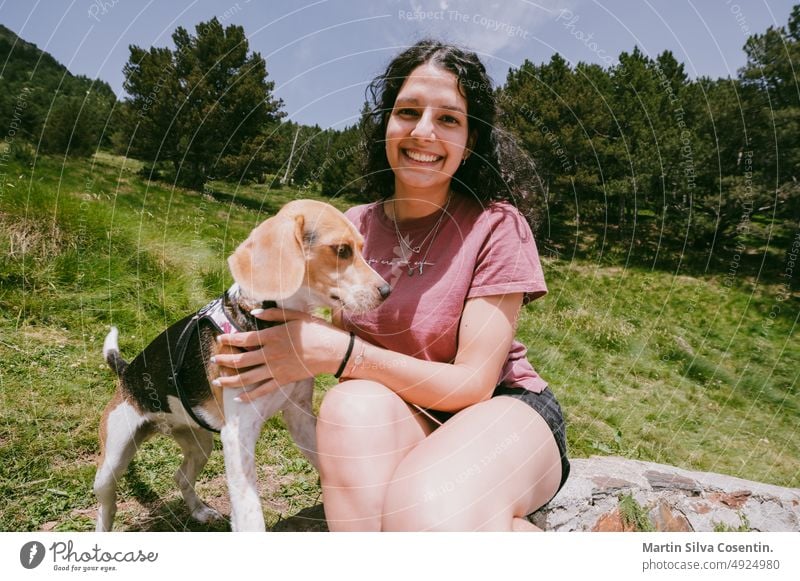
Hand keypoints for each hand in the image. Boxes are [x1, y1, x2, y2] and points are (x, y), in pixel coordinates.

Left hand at [211, 308, 347, 400]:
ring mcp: (276, 369)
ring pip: (247, 378)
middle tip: (213, 359)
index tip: (219, 338)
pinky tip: (238, 398)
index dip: (229, 339)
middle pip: (241, 360)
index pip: (244, 339)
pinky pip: (263, 390)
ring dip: (230, 380)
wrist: (334, 351)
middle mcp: (271, 354)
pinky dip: (249, 395)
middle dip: (224, 360)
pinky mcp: (284, 380)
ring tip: (217, 381)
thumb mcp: (296, 316)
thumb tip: (253, 313)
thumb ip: (273, 314)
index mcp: (273, 336)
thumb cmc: (317, 330)